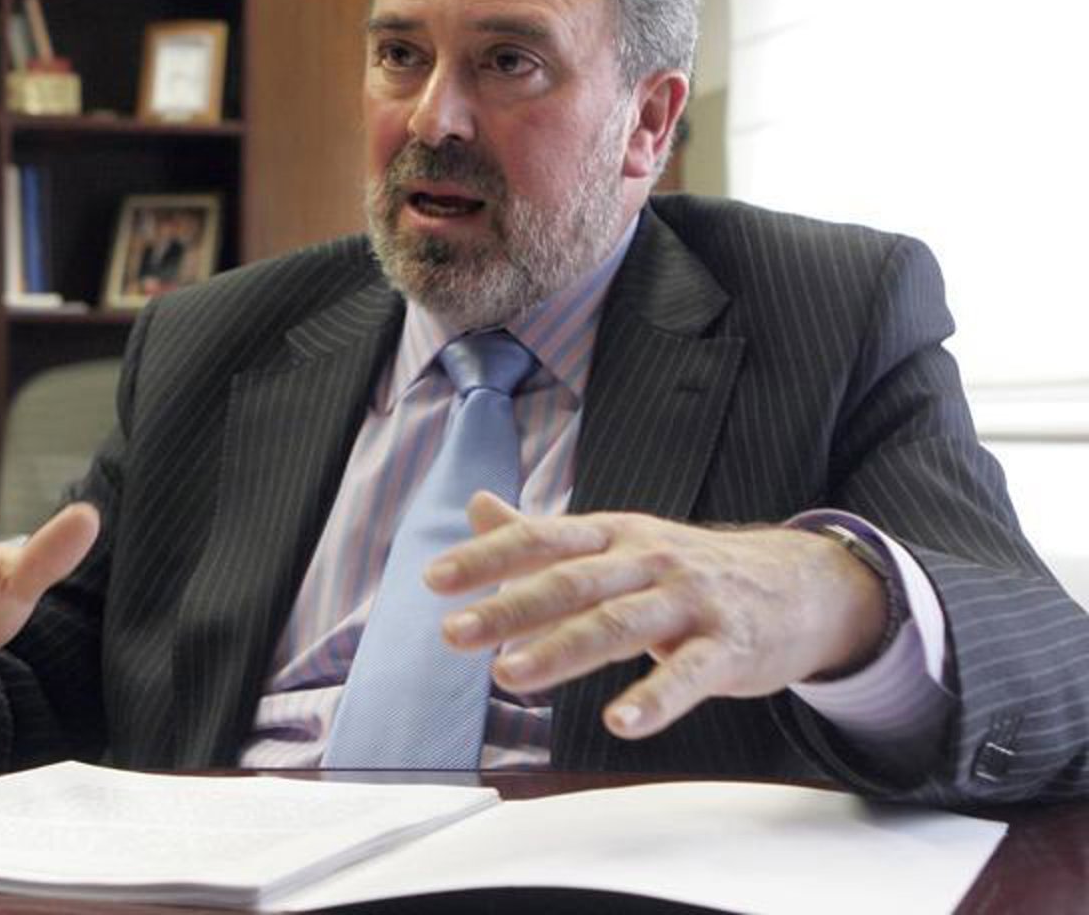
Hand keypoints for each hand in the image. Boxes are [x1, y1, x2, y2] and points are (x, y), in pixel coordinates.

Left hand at [426, 493, 887, 739]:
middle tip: (453, 634)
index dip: (488, 557)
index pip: (542, 539)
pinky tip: (620, 723)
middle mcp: (647, 558)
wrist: (795, 584)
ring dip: (562, 649)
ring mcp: (690, 600)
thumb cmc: (686, 569)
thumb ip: (542, 534)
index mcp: (613, 534)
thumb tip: (476, 507)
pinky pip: (691, 673)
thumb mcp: (615, 542)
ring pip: (620, 623)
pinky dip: (656, 698)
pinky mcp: (730, 646)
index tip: (435, 579)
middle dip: (509, 606)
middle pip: (572, 581)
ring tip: (508, 675)